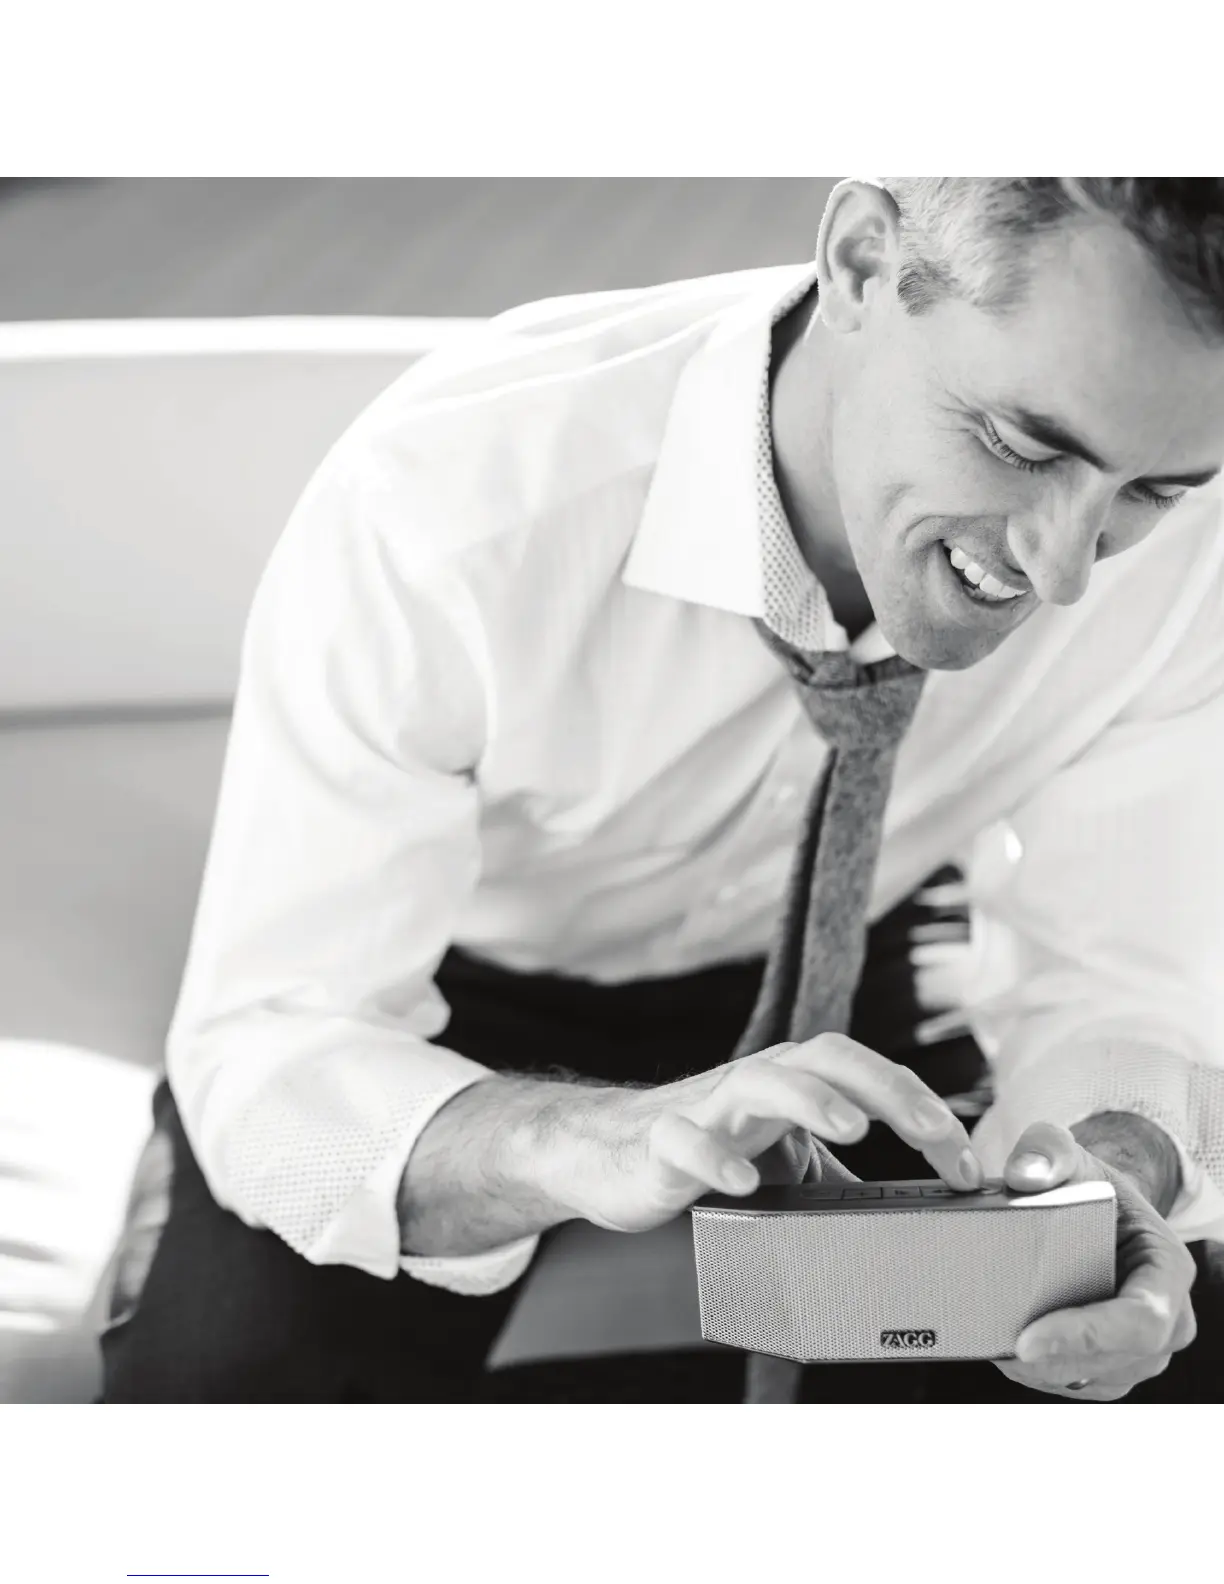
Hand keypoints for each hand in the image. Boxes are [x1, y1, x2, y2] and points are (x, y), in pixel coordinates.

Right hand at [556, 1033, 983, 1234]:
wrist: (608, 1153)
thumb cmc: (709, 1151)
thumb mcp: (786, 1163)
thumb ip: (841, 1181)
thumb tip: (916, 1220)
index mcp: (793, 1084)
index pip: (868, 1075)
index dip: (922, 1109)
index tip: (968, 1166)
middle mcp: (756, 1084)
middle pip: (826, 1057)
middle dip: (886, 1087)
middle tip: (933, 1132)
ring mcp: (707, 1109)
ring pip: (760, 1081)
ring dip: (809, 1098)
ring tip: (852, 1128)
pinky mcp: (662, 1143)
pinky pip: (685, 1140)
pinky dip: (714, 1157)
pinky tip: (742, 1183)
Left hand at [993, 1121, 1196, 1400]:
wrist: (1090, 1204)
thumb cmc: (1084, 1180)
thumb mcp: (1065, 1152)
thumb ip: (1045, 1152)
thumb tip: (1024, 1177)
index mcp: (1167, 1268)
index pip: (1142, 1320)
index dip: (1088, 1335)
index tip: (1028, 1339)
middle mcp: (1167, 1317)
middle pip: (1117, 1360)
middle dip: (1056, 1360)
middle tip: (998, 1345)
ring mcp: (1142, 1348)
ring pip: (1095, 1379)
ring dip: (1044, 1371)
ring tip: (996, 1343)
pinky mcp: (1112, 1364)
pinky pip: (1080, 1383)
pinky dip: (1041, 1374)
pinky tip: (1005, 1350)